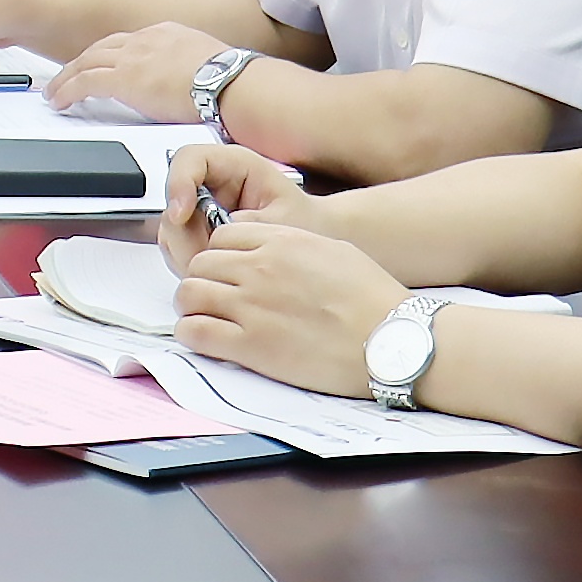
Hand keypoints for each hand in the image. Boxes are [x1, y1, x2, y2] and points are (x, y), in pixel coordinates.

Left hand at [48, 22, 226, 123]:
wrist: (232, 84)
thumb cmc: (231, 82)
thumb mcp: (208, 64)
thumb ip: (190, 69)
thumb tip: (194, 86)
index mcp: (166, 33)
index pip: (127, 42)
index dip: (109, 54)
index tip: (100, 64)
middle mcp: (145, 40)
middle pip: (101, 48)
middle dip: (81, 62)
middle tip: (67, 75)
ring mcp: (133, 56)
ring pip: (86, 62)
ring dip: (67, 77)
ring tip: (55, 91)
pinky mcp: (124, 78)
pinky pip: (85, 82)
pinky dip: (68, 90)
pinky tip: (60, 100)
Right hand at [154, 138, 314, 268]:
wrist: (315, 236)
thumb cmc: (304, 222)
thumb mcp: (285, 220)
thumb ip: (251, 224)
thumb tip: (216, 233)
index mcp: (234, 164)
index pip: (189, 159)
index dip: (179, 183)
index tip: (181, 213)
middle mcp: (211, 182)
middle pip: (174, 199)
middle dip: (185, 234)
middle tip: (204, 259)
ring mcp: (199, 206)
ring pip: (171, 226)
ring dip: (186, 251)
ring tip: (218, 269)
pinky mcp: (195, 230)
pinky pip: (176, 245)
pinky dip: (189, 261)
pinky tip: (214, 270)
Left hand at [175, 215, 406, 398]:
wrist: (392, 341)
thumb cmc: (373, 300)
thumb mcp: (333, 251)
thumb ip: (292, 244)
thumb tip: (268, 246)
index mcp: (280, 242)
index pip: (222, 236)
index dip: (220, 254)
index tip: (225, 270)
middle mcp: (259, 268)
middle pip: (200, 264)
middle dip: (202, 279)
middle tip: (213, 297)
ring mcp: (251, 306)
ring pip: (189, 294)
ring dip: (192, 306)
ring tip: (205, 317)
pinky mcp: (251, 345)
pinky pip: (196, 332)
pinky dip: (192, 335)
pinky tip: (206, 339)